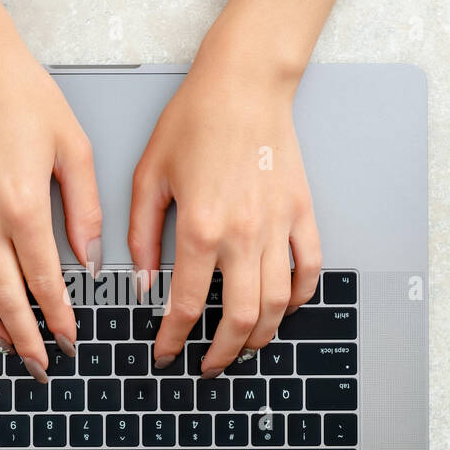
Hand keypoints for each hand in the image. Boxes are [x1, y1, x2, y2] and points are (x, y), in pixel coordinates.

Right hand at [0, 42, 101, 381]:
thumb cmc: (22, 95)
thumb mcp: (74, 148)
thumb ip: (84, 210)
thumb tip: (91, 258)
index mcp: (23, 207)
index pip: (46, 282)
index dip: (58, 317)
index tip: (70, 339)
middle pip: (3, 297)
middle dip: (24, 337)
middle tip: (39, 361)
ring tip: (3, 341)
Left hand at [128, 50, 319, 377]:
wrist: (245, 83)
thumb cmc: (194, 120)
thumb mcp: (149, 175)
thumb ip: (141, 234)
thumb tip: (145, 281)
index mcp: (199, 227)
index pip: (185, 304)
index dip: (172, 339)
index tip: (165, 355)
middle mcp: (242, 234)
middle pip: (239, 319)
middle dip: (222, 354)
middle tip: (207, 365)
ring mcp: (277, 226)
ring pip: (276, 304)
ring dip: (260, 337)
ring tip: (244, 348)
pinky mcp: (301, 213)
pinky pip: (308, 269)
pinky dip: (298, 297)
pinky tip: (283, 308)